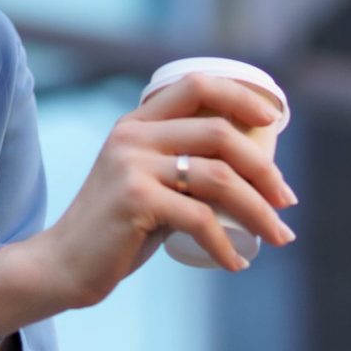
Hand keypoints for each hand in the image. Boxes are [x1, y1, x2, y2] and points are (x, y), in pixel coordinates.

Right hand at [46, 71, 296, 304]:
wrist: (63, 264)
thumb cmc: (115, 229)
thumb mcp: (144, 182)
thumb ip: (178, 167)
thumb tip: (245, 173)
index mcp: (137, 123)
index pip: (196, 85)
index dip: (240, 96)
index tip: (273, 120)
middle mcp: (134, 135)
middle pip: (219, 133)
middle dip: (264, 168)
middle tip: (287, 200)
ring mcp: (132, 165)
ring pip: (218, 177)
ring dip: (258, 210)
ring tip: (278, 235)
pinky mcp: (135, 199)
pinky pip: (199, 218)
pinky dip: (225, 244)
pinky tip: (236, 263)